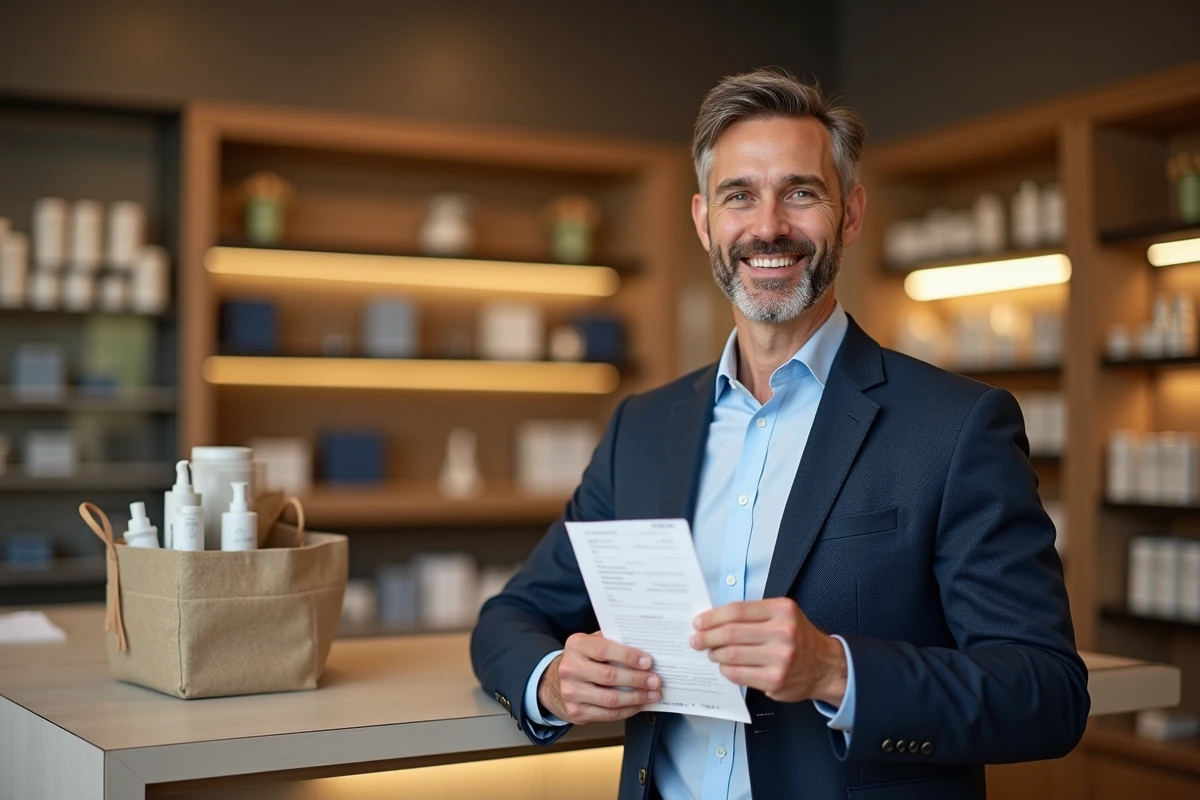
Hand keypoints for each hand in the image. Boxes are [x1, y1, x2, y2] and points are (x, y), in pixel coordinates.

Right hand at [537, 632, 661, 723]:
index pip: (604, 649)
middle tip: (655, 680)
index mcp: (576, 646)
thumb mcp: (591, 643)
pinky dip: (628, 710)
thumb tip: (645, 647)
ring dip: (636, 698)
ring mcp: (571, 692)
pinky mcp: (576, 712)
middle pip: (609, 676)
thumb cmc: (583, 660)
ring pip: (610, 699)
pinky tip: (639, 704)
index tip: (648, 662)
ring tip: (652, 694)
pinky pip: (608, 714)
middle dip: (637, 679)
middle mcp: (570, 668)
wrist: (555, 683)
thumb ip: (613, 642)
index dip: (628, 656)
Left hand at [690, 598, 846, 704]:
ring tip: (711, 652)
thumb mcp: (783, 615)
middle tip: (697, 639)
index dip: (713, 617)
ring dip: (715, 654)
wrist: (826, 666)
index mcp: (782, 610)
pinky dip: (726, 669)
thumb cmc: (799, 639)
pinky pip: (738, 674)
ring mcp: (779, 658)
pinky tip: (725, 666)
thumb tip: (715, 619)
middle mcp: (782, 632)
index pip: (737, 611)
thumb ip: (754, 615)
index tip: (699, 622)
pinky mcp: (775, 679)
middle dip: (707, 636)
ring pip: (731, 655)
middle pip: (731, 633)